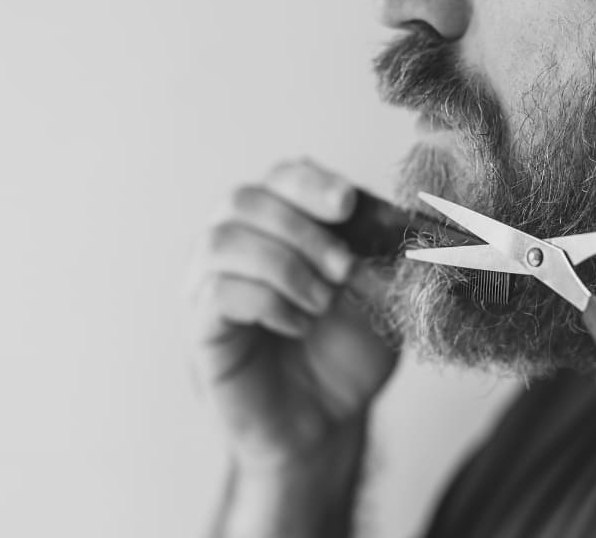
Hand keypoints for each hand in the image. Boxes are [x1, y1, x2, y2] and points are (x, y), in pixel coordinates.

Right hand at [187, 159, 397, 472]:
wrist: (327, 420)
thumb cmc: (346, 352)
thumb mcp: (383, 296)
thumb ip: (385, 255)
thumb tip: (394, 220)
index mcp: (278, 225)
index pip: (281, 176)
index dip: (312, 183)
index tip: (348, 204)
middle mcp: (234, 245)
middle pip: (244, 199)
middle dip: (302, 230)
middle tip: (344, 269)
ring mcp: (208, 284)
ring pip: (221, 240)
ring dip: (283, 266)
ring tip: (321, 303)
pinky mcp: (201, 329)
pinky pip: (215, 293)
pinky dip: (265, 302)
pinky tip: (295, 325)